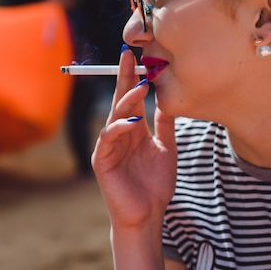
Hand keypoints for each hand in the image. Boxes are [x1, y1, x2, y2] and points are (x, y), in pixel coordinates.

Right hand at [91, 47, 176, 228]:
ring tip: (141, 86)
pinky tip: (132, 121)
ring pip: (114, 115)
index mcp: (134, 129)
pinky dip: (119, 128)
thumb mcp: (166, 148)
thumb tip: (168, 99)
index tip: (139, 55)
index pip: (132, 98)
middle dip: (123, 77)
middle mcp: (120, 133)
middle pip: (120, 99)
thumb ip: (164, 125)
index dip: (134, 77)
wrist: (148, 214)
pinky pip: (108, 138)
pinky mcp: (102, 160)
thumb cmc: (155, 185)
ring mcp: (110, 146)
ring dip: (126, 100)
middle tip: (127, 55)